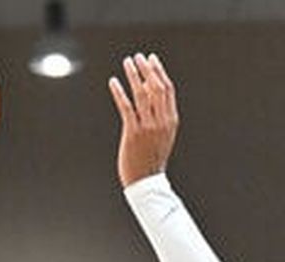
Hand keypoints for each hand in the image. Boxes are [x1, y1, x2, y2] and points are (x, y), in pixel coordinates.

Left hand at [110, 53, 178, 186]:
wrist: (146, 181)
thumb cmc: (151, 157)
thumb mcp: (160, 133)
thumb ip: (157, 111)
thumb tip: (148, 87)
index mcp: (171, 120)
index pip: (167, 89)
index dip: (159, 71)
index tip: (151, 59)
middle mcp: (161, 121)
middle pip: (155, 87)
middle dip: (147, 69)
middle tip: (138, 56)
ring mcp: (147, 127)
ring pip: (141, 94)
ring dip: (133, 75)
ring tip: (127, 63)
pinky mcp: (133, 133)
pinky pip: (126, 107)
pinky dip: (119, 92)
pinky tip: (113, 81)